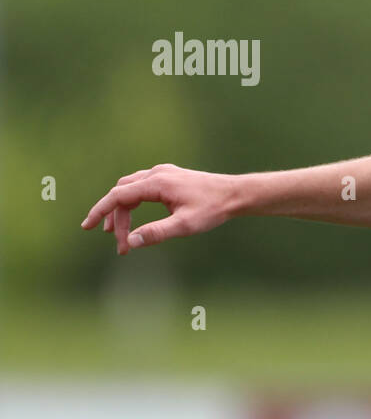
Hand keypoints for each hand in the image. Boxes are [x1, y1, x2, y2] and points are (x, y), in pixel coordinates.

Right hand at [81, 164, 238, 253]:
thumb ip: (158, 233)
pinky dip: (133, 203)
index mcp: (158, 183)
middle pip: (123, 193)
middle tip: (120, 244)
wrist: (236, 194)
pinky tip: (135, 218)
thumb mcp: (186, 225)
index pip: (119, 195)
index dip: (100, 211)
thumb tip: (132, 242)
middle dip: (116, 218)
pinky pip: (142, 187)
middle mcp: (157, 173)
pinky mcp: (170, 177)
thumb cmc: (213, 209)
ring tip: (120, 235)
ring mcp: (163, 173)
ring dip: (123, 211)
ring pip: (131, 190)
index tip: (87, 226)